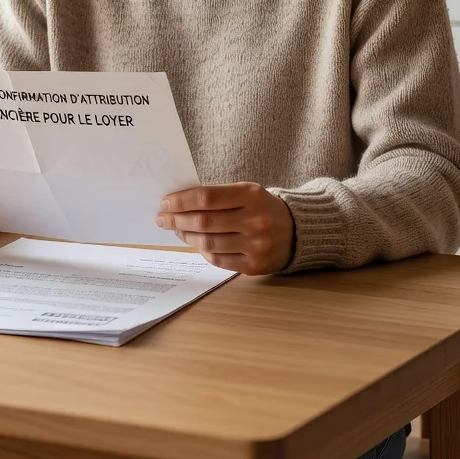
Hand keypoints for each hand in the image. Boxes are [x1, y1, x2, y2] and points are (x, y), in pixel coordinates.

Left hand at [156, 182, 294, 274]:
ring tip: (177, 229)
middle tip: (162, 218)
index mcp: (251, 195)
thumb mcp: (246, 192)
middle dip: (177, 219)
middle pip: (204, 222)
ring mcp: (256, 245)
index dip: (181, 201)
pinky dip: (203, 252)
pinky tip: (197, 243)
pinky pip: (219, 260)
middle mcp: (255, 220)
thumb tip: (179, 203)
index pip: (206, 197)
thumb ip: (218, 196)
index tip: (165, 202)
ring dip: (186, 236)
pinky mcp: (254, 266)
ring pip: (208, 243)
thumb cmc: (262, 207)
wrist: (296, 231)